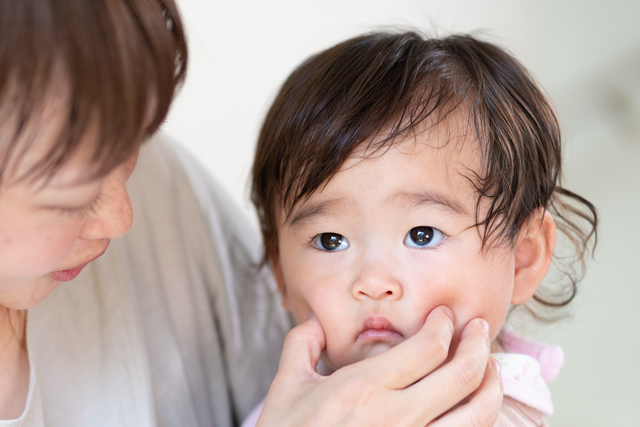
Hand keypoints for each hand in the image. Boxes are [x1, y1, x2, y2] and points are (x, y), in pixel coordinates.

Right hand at [256, 306, 502, 426]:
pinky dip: (481, 421)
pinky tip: (476, 408)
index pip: (427, 347)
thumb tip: (317, 323)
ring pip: (477, 414)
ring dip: (491, 384)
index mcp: (364, 388)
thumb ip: (301, 345)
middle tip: (477, 328)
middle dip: (477, 343)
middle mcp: (396, 417)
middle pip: (461, 374)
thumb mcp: (286, 389)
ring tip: (488, 366)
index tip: (445, 315)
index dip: (443, 325)